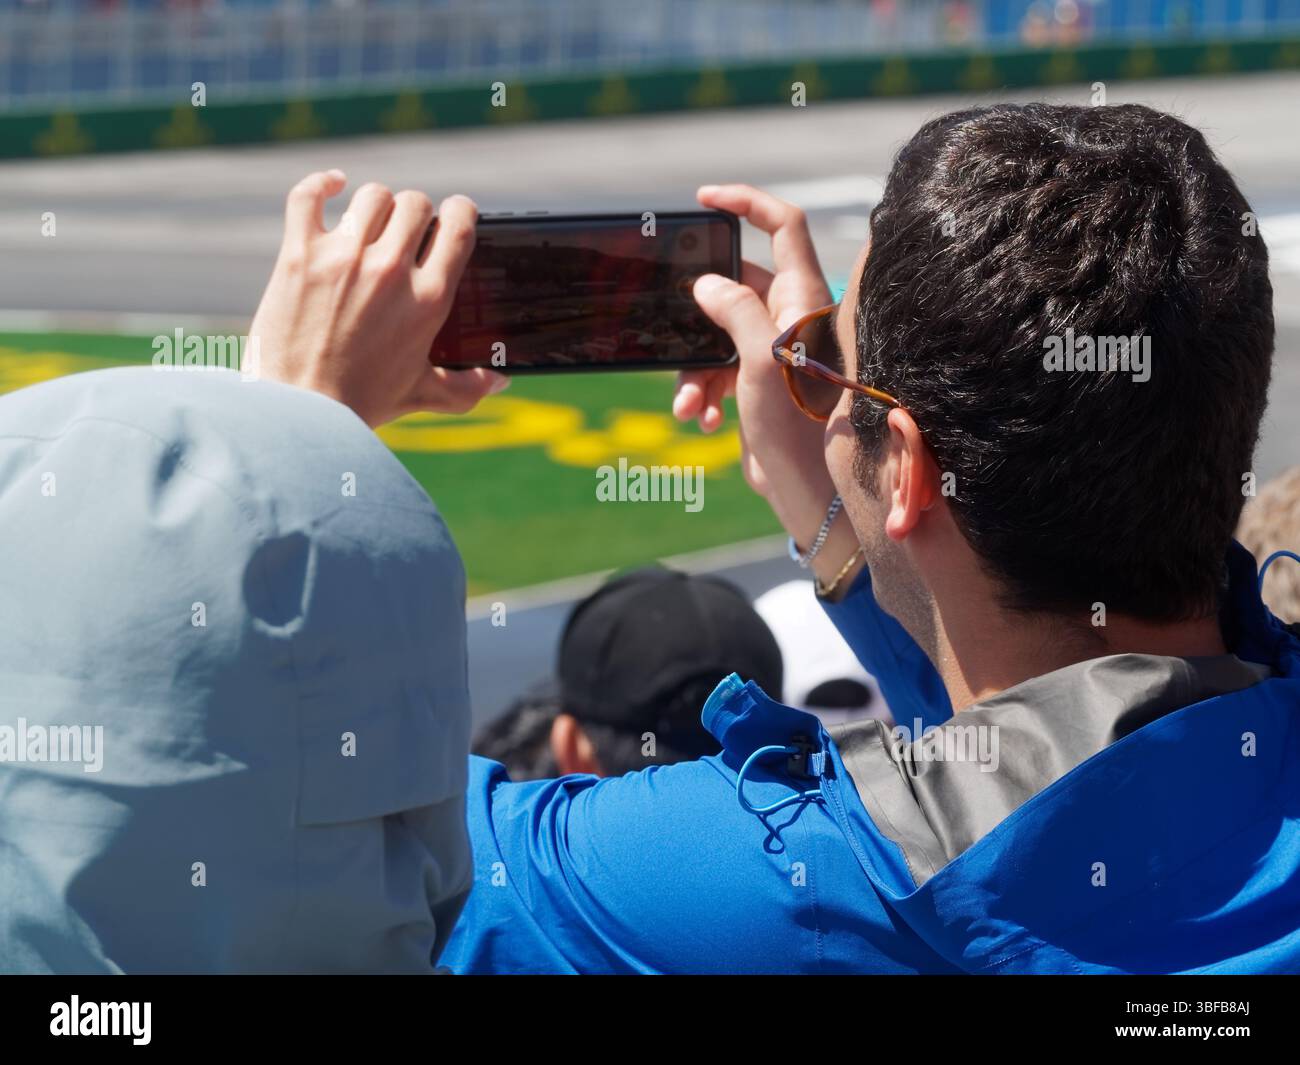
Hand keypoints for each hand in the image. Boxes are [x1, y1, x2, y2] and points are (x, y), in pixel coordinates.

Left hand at [249, 170, 508, 426]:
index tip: (455, 215)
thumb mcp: (422, 394)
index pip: (458, 226)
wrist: (301, 413)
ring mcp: (342, 259)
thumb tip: (500, 380)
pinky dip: (322, 184)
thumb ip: (467, 387)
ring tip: (371, 223)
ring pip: (372, 196)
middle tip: (407, 232)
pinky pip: (309, 195)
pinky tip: (333, 185)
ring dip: (377, 205)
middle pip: (416, 204)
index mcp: (428, 300)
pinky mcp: (299, 255)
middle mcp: (389, 272)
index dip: (461, 212)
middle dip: (417, 214)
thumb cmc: (362, 404)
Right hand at [674, 184, 837, 546]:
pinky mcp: (760, 385)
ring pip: (718, 335)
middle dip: (697, 312)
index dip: (746, 203)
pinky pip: (720, 372)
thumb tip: (706, 284)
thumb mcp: (762, 358)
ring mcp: (775, 351)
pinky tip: (703, 419)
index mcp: (804, 298)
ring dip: (695, 368)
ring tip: (689, 405)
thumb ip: (734, 311)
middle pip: (735, 286)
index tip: (704, 199)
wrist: (813, 492)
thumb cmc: (800, 424)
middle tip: (672, 323)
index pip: (783, 226)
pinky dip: (704, 391)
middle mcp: (792, 317)